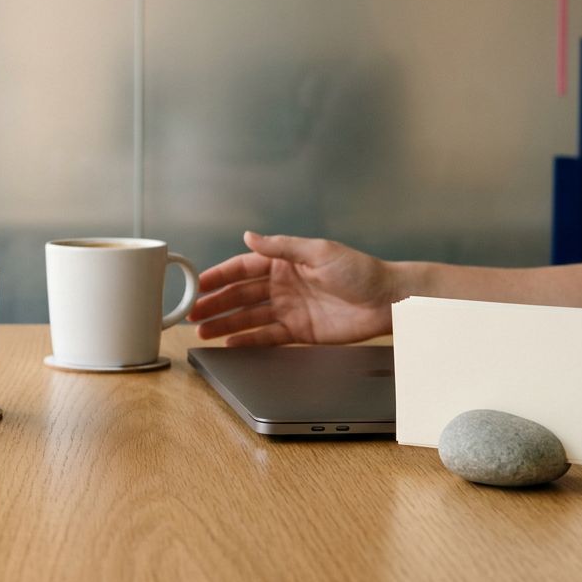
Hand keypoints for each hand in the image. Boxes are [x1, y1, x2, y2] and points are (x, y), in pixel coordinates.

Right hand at [187, 231, 399, 345]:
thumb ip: (282, 247)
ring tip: (203, 333)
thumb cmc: (360, 270)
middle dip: (216, 304)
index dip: (219, 276)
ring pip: (249, 317)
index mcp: (285, 262)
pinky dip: (248, 341)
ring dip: (226, 324)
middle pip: (241, 295)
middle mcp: (283, 285)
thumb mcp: (319, 251)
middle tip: (193, 314)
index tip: (199, 285)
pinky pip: (267, 337)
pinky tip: (230, 344)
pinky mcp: (300, 331)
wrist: (389, 301)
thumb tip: (249, 237)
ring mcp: (290, 309)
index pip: (243, 268)